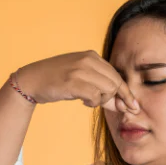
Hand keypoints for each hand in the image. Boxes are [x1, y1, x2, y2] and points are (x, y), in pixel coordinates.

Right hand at [17, 50, 139, 112]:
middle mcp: (88, 60)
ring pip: (108, 90)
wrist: (32, 80)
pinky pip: (95, 97)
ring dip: (102, 101)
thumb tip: (122, 105)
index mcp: (92, 56)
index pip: (117, 75)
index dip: (126, 93)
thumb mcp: (81, 80)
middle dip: (117, 99)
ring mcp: (80, 70)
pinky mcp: (73, 82)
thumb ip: (101, 89)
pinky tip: (83, 102)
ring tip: (89, 101)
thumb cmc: (57, 81)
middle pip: (116, 83)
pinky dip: (92, 103)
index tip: (133, 106)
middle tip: (113, 108)